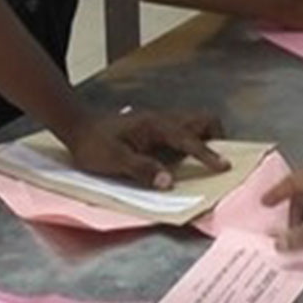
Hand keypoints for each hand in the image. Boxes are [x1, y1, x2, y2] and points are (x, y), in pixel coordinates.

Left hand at [66, 108, 228, 188]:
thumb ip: (142, 169)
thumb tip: (168, 182)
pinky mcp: (155, 128)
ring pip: (194, 123)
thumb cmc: (93, 144)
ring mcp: (159, 122)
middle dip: (216, 137)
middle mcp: (161, 120)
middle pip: (201, 120)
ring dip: (205, 139)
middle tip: (217, 161)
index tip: (224, 166)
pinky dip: (192, 142)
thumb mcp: (113, 160)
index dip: (207, 154)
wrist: (77, 127)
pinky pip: (183, 131)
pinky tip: (184, 161)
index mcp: (154, 126)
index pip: (188, 139)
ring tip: (205, 163)